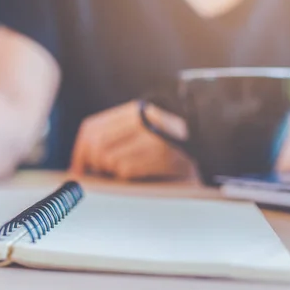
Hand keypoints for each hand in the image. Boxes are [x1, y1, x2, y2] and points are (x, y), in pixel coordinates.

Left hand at [70, 101, 190, 179]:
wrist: (211, 150)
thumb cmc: (170, 151)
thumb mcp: (141, 135)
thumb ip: (112, 140)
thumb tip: (78, 164)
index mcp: (135, 111)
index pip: (91, 128)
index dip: (80, 152)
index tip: (78, 169)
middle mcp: (145, 119)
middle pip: (96, 145)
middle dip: (95, 165)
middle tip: (105, 174)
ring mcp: (156, 136)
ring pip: (109, 160)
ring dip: (113, 173)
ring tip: (128, 173)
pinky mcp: (165, 156)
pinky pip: (126, 171)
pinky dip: (127, 177)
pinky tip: (141, 175)